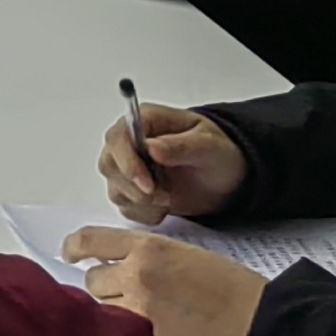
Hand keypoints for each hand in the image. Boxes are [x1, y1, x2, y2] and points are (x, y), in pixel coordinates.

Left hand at [61, 229, 262, 335]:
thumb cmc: (234, 291)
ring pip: (102, 312)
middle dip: (105, 289)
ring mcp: (140, 314)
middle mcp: (137, 277)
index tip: (69, 254)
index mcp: (149, 249)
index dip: (74, 247)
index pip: (92, 241)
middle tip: (128, 297)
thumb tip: (121, 267)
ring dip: (114, 316)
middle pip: (93, 281)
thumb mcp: (188, 257)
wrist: (264, 328)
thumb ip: (150, 258)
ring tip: (143, 322)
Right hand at [101, 105, 245, 226]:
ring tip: (169, 200)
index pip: (117, 138)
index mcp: (145, 121)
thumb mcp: (209, 146)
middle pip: (109, 165)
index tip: (148, 184)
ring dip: (142, 202)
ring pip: (115, 189)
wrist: (225, 178)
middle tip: (164, 197)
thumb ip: (181, 146)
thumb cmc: (218, 153)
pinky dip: (145, 213)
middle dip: (134, 188)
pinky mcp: (132, 191)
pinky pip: (125, 207)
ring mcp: (128, 167)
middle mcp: (129, 142)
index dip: (127, 162)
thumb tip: (151, 147)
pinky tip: (165, 208)